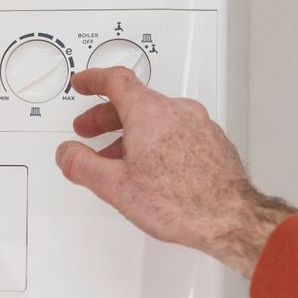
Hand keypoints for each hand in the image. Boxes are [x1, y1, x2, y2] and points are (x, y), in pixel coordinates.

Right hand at [55, 67, 295, 277]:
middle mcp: (176, 111)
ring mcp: (198, 124)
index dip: (94, 79)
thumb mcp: (116, 187)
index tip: (84, 83)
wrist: (230, 218)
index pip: (116, 81)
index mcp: (149, 113)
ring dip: (131, 131)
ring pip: (156, 117)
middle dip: (106, 114)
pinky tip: (151, 165)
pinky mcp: (212, 140)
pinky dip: (156, 139)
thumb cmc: (182, 202)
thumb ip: (82, 166)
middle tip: (90, 129)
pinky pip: (176, 130)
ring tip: (118, 157)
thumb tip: (67, 154)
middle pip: (134, 100)